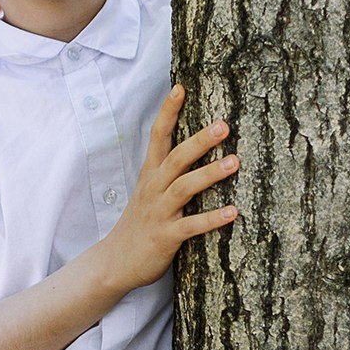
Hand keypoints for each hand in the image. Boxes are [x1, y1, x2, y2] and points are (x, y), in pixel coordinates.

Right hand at [103, 85, 238, 292]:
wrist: (115, 262)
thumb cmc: (140, 224)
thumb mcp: (149, 192)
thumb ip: (169, 172)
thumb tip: (194, 148)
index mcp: (150, 175)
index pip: (157, 136)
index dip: (168, 112)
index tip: (180, 88)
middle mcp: (154, 189)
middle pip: (176, 158)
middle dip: (199, 140)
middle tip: (223, 125)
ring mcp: (159, 212)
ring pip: (184, 188)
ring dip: (209, 174)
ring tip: (234, 162)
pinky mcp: (165, 237)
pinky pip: (191, 226)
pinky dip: (212, 219)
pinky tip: (233, 212)